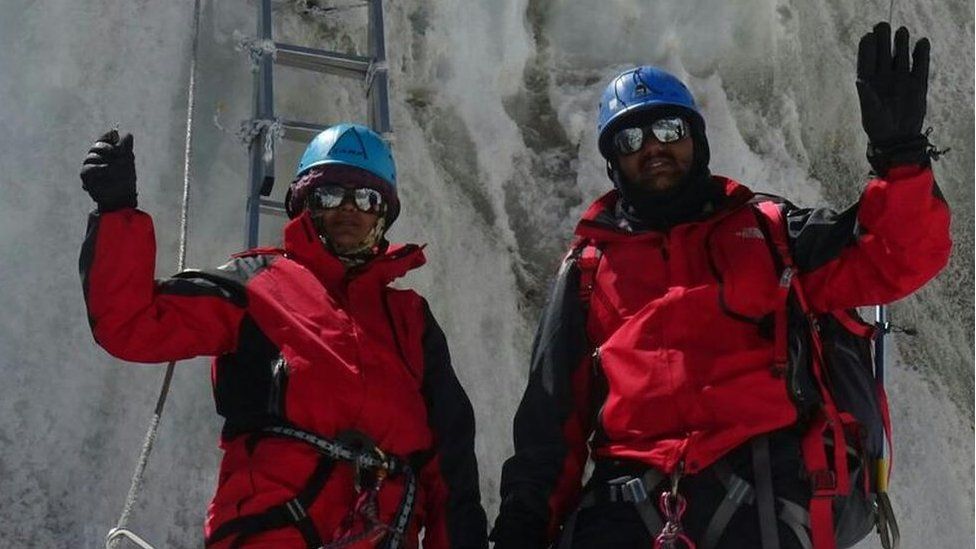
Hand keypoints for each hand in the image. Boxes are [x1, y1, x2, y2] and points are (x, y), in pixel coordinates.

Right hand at [80, 129, 137, 211]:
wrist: (121, 198)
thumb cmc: (125, 180)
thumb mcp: (128, 161)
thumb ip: (126, 147)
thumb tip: (128, 134)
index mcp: (107, 152)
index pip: (104, 139)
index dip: (108, 138)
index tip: (115, 139)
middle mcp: (96, 158)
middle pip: (97, 146)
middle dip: (109, 150)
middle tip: (118, 157)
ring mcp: (89, 166)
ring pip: (92, 156)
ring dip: (105, 161)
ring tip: (113, 170)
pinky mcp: (85, 175)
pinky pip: (89, 167)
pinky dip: (100, 169)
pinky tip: (106, 171)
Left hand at [855, 22, 931, 174]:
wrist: (897, 138)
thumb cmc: (878, 126)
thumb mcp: (870, 111)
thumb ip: (866, 95)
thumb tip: (860, 80)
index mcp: (868, 81)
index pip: (866, 59)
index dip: (867, 47)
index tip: (868, 36)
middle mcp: (884, 77)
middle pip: (883, 52)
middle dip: (883, 39)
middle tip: (883, 26)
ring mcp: (900, 78)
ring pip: (901, 55)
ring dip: (901, 43)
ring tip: (902, 31)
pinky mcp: (917, 83)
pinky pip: (920, 64)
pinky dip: (921, 54)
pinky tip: (921, 43)